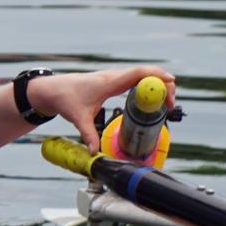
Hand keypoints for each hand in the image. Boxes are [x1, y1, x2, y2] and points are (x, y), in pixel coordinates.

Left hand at [26, 66, 175, 153]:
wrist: (53, 89)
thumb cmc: (65, 98)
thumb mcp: (77, 118)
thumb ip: (88, 134)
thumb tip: (95, 152)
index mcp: (108, 82)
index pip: (137, 73)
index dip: (156, 76)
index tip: (171, 83)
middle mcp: (114, 77)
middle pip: (145, 73)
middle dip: (162, 84)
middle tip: (171, 102)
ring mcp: (114, 78)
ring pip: (142, 75)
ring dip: (156, 85)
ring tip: (167, 102)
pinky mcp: (113, 82)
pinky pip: (136, 80)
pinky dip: (148, 86)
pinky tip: (153, 98)